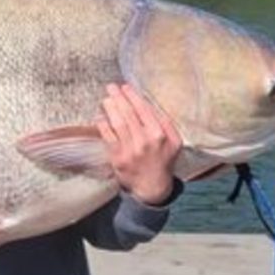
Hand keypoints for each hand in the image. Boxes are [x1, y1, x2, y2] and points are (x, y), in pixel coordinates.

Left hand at [96, 83, 181, 205]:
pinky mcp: (117, 158)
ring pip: (117, 123)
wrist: (152, 187)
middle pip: (127, 114)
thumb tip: (150, 104)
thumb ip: (166, 123)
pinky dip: (102, 125)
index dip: (132, 96)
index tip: (125, 87)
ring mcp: (129, 150)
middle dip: (118, 97)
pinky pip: (108, 137)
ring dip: (109, 108)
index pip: (143, 109)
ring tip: (106, 99)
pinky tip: (100, 116)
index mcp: (159, 134)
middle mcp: (144, 141)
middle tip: (111, 87)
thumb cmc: (164, 160)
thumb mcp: (175, 141)